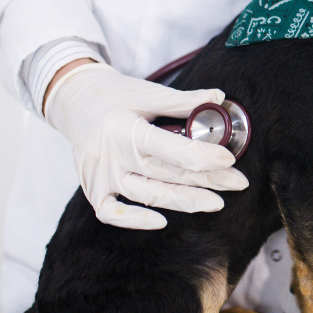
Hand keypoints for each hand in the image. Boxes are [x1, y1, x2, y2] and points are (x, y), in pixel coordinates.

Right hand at [44, 62, 247, 228]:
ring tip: (216, 203)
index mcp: (127, 129)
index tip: (229, 159)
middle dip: (208, 181)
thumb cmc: (114, 95)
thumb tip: (219, 96)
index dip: (205, 157)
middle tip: (238, 183)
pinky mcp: (93, 189)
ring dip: (185, 202)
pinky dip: (135, 220)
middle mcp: (113, 157)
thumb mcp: (148, 92)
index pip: (174, 150)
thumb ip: (183, 100)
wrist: (73, 101)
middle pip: (169, 176)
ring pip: (149, 197)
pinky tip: (162, 221)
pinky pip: (112, 214)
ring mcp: (101, 177)